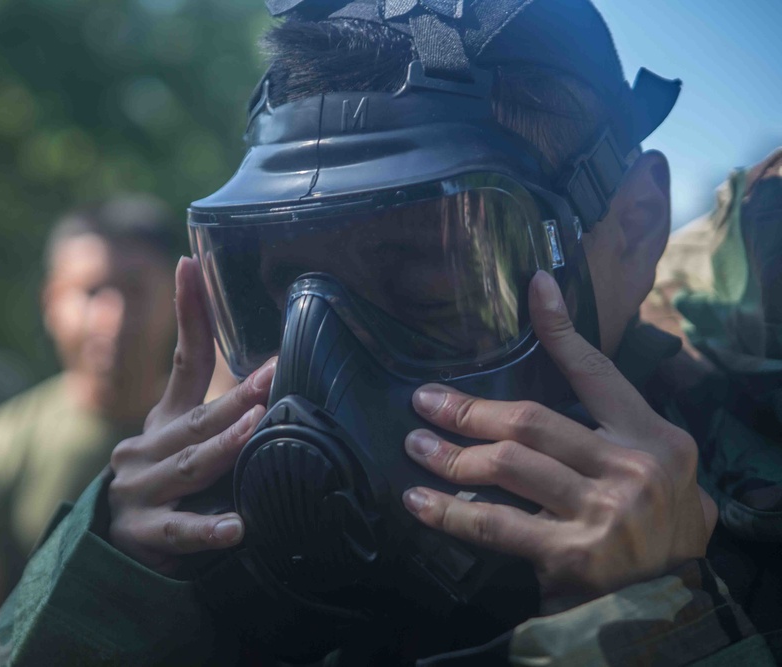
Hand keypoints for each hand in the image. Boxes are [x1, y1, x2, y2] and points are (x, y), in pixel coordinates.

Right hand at [108, 257, 275, 573]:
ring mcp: (140, 489)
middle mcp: (147, 446)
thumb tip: (277, 379)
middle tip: (275, 372)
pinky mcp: (143, 532)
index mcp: (164, 419)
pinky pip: (180, 530)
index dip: (187, 313)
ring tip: (256, 427)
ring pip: (191, 465)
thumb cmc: (168, 487)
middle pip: (198, 417)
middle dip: (239, 395)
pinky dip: (209, 528)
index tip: (189, 263)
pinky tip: (237, 527)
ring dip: (225, 446)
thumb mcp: (184, 444)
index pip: (182, 360)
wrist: (115, 549)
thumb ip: (218, 416)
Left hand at [402, 271, 716, 600]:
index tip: (534, 287)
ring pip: (506, 466)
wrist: (675, 598)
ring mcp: (603, 512)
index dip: (561, 330)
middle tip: (425, 400)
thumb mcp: (651, 462)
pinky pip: (495, 524)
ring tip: (416, 446)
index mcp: (650, 435)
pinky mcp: (574, 556)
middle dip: (469, 410)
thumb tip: (538, 385)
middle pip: (530, 421)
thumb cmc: (653, 523)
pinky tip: (419, 502)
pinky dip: (450, 512)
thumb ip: (605, 425)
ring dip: (450, 455)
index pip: (596, 372)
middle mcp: (631, 467)